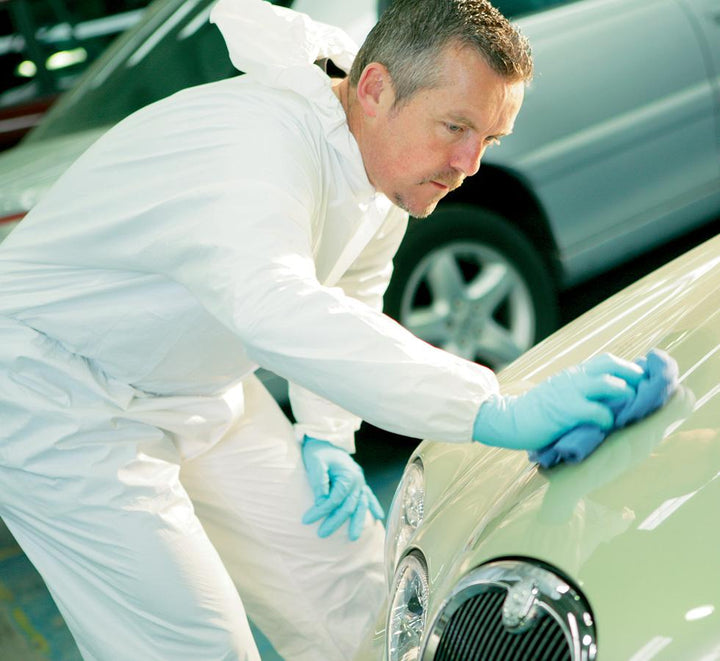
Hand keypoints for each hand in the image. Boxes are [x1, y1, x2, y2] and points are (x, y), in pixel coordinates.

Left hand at [301, 437, 383, 540]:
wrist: (324, 440)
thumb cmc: (319, 452)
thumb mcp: (315, 463)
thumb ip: (319, 481)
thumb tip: (322, 501)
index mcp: (348, 475)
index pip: (335, 499)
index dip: (321, 511)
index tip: (306, 520)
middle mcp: (358, 480)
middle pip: (348, 506)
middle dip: (335, 521)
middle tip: (321, 534)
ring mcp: (360, 482)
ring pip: (361, 505)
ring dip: (358, 522)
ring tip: (354, 538)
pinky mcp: (359, 482)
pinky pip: (368, 496)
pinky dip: (373, 506)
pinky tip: (378, 518)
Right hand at [473, 353, 644, 450]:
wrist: (508, 419)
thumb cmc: (534, 412)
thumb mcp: (558, 393)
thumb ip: (579, 392)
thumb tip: (607, 401)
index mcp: (573, 374)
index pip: (606, 361)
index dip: (628, 368)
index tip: (642, 381)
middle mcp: (573, 378)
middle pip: (611, 364)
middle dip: (633, 375)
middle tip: (645, 391)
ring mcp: (570, 392)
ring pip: (609, 384)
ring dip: (625, 395)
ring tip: (630, 409)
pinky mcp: (566, 410)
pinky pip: (597, 411)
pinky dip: (608, 419)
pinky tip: (607, 426)